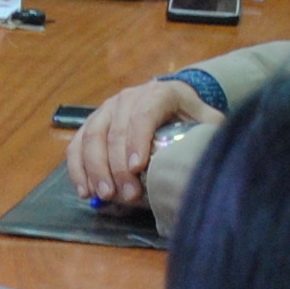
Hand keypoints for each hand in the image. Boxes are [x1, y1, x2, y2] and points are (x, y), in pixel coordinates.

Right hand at [65, 78, 216, 208]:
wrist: (171, 102)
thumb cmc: (190, 116)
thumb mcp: (207, 121)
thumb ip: (210, 134)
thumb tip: (213, 159)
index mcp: (159, 93)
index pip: (144, 113)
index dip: (137, 139)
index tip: (137, 168)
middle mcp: (128, 97)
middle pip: (115, 129)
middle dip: (117, 165)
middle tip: (126, 194)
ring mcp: (106, 109)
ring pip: (91, 136)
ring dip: (95, 168)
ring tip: (104, 195)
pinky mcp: (92, 124)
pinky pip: (76, 145)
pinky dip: (78, 169)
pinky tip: (85, 191)